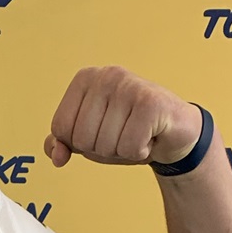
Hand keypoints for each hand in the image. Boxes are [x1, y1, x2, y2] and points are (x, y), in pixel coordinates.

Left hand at [44, 66, 201, 167]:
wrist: (176, 133)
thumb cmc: (128, 132)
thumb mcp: (89, 138)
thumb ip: (62, 143)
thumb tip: (55, 156)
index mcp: (84, 79)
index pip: (60, 128)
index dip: (80, 143)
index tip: (103, 131)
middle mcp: (105, 76)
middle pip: (82, 139)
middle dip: (103, 149)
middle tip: (124, 134)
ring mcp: (128, 86)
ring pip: (105, 145)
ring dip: (122, 151)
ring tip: (138, 134)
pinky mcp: (151, 102)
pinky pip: (129, 147)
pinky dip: (140, 152)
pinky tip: (151, 137)